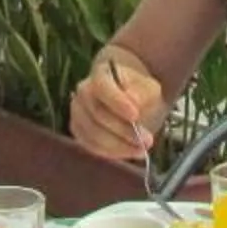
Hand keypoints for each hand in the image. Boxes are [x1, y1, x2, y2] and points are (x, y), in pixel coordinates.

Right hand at [67, 45, 158, 162]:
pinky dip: (111, 152)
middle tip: (147, 140)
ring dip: (119, 146)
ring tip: (142, 149)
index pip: (102, 87)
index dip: (117, 102)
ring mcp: (78, 112)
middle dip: (124, 130)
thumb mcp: (148, 89)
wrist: (130, 102)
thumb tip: (133, 101)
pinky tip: (129, 152)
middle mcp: (83, 92)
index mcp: (101, 75)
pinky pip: (91, 146)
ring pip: (93, 134)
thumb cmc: (139, 92)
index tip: (135, 116)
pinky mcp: (79, 131)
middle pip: (98, 114)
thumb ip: (142, 94)